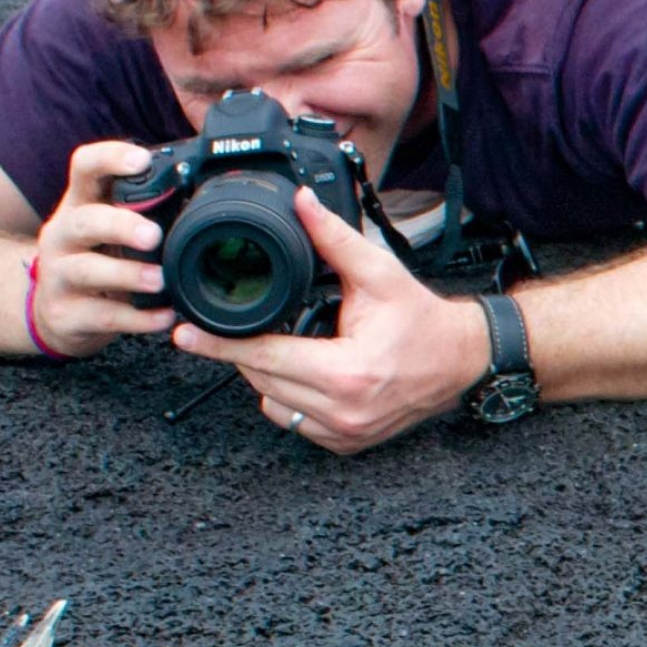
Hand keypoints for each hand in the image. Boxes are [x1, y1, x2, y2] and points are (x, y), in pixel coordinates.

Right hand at [25, 141, 176, 357]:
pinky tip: (163, 318)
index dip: (109, 158)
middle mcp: (62, 235)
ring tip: (161, 281)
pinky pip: (103, 316)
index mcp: (79, 204)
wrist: (57, 313)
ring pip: (87, 270)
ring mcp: (58, 276)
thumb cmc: (96, 259)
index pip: (84, 167)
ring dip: (127, 274)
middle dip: (120, 225)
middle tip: (154, 235)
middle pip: (84, 221)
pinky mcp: (65, 314)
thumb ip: (142, 209)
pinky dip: (136, 318)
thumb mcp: (110, 228)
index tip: (141, 160)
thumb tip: (202, 190)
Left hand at [172, 189, 492, 453]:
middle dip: (241, 354)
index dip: (220, 344)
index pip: (265, 358)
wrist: (461, 359)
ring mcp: (346, 433)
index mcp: (347, 372)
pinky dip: (291, 398)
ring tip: (291, 346)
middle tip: (226, 330)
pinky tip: (308, 372)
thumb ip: (333, 239)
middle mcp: (344, 411)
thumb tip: (300, 203)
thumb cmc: (423, 320)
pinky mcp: (347, 443)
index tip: (185, 334)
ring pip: (274, 405)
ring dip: (268, 377)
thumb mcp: (379, 273)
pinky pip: (295, 422)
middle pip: (262, 382)